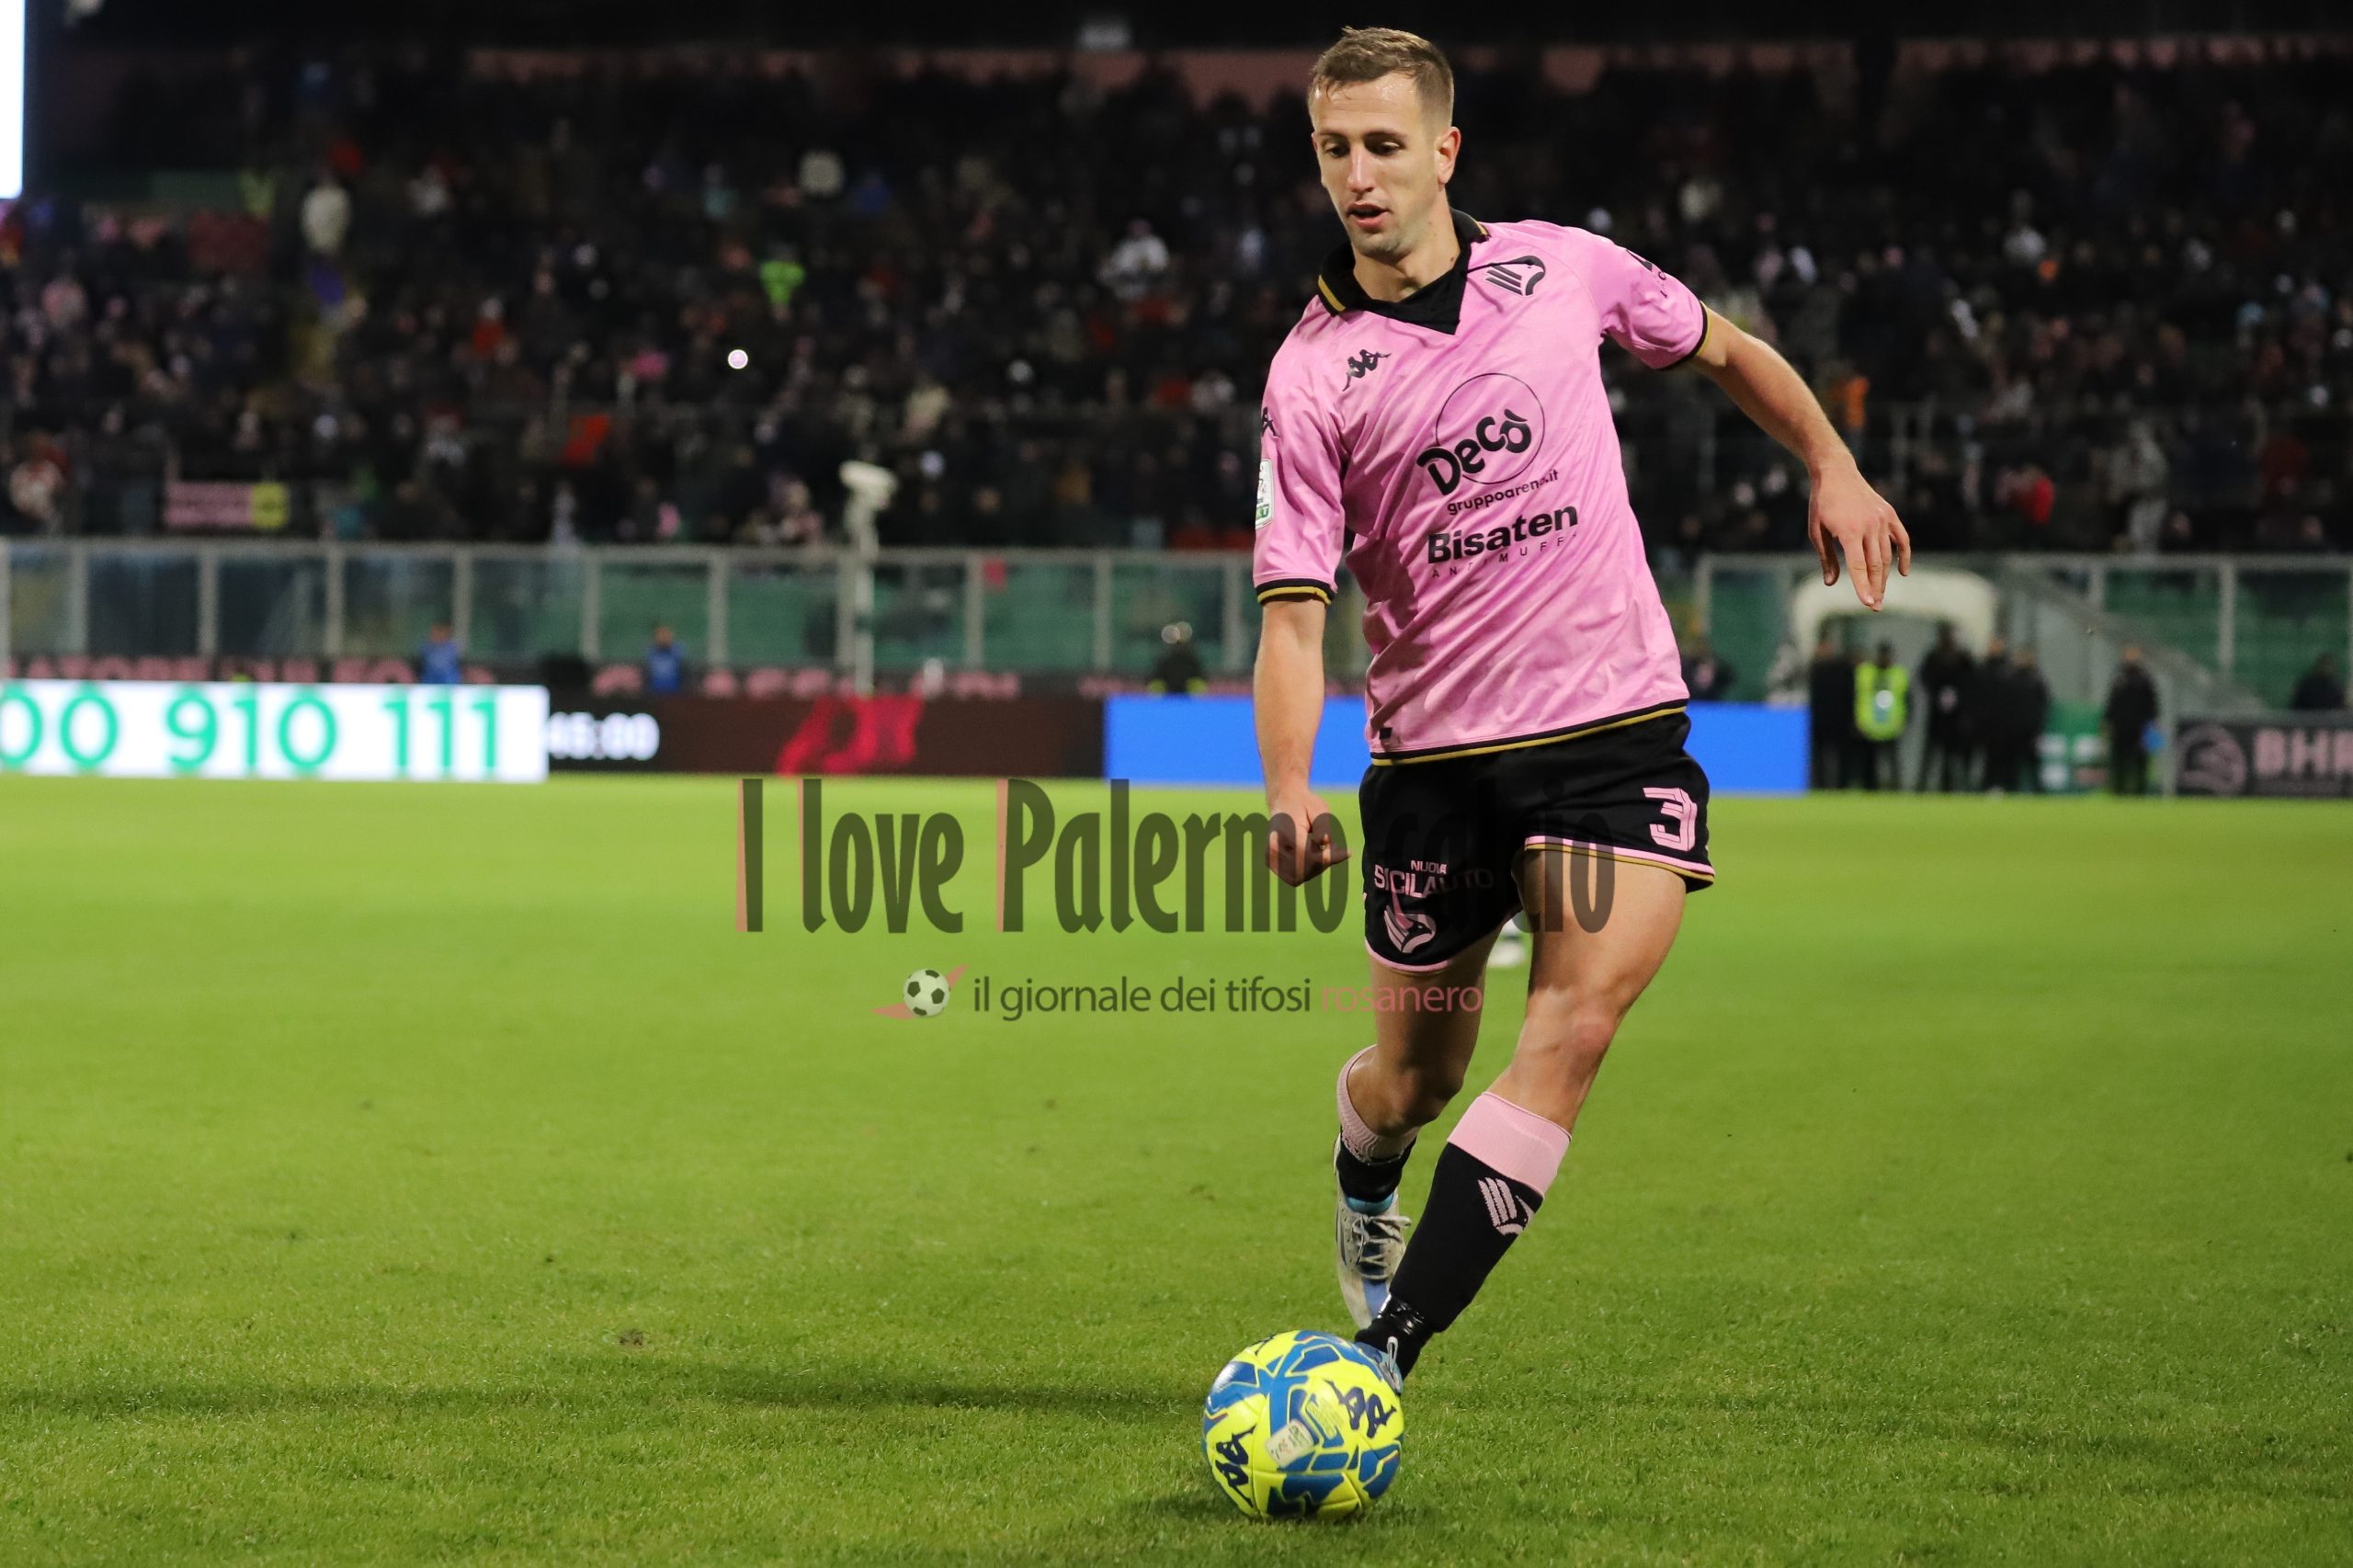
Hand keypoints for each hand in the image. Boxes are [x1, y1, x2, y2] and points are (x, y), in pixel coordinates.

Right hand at [1266, 788, 1349, 886]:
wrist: (1284, 801)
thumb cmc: (1305, 804)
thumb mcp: (1319, 808)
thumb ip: (1323, 826)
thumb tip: (1325, 841)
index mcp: (1284, 831)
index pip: (1307, 854)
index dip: (1328, 857)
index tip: (1347, 852)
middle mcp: (1273, 847)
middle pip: (1303, 869)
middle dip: (1323, 863)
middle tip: (1335, 848)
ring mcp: (1270, 857)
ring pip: (1298, 877)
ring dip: (1316, 868)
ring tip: (1323, 850)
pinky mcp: (1271, 863)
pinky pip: (1294, 877)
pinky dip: (1307, 871)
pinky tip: (1314, 855)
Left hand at [1809, 460, 1912, 610]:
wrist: (1836, 473)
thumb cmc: (1822, 504)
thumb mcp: (1816, 531)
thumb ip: (1826, 557)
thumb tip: (1831, 582)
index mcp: (1849, 531)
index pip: (1858, 566)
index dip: (1863, 587)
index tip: (1868, 604)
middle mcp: (1869, 526)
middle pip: (1875, 564)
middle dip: (1875, 587)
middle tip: (1875, 607)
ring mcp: (1882, 519)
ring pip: (1887, 555)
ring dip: (1884, 576)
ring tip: (1880, 594)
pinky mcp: (1889, 514)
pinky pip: (1902, 539)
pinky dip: (1904, 555)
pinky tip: (1903, 572)